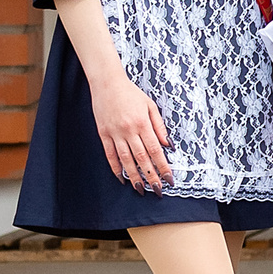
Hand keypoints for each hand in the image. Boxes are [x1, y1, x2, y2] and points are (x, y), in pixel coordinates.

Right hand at [88, 71, 170, 191]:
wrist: (107, 84)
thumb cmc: (132, 93)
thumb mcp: (150, 106)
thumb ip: (159, 126)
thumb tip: (168, 145)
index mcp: (143, 123)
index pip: (155, 150)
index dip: (163, 166)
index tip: (169, 178)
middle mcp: (129, 130)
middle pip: (141, 158)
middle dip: (151, 175)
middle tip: (158, 189)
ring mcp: (114, 133)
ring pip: (125, 159)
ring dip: (134, 176)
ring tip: (141, 189)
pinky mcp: (103, 134)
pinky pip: (110, 154)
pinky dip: (115, 167)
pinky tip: (121, 178)